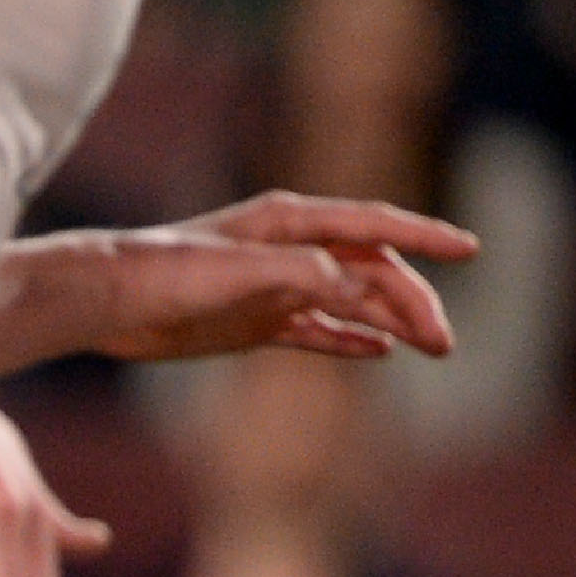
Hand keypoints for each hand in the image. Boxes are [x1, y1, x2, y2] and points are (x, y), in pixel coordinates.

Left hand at [0, 197, 472, 375]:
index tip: (469, 248)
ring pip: (352, 303)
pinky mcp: (254, 323)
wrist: (106, 300)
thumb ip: (300, 274)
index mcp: (291, 223)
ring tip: (432, 349)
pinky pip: (317, 331)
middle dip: (413, 301)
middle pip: (371, 272)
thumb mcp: (238, 270)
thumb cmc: (164, 271)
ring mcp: (274, 288)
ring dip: (392, 322)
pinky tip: (380, 353)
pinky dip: (350, 340)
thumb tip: (355, 287)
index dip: (423, 236)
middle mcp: (289, 251)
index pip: (373, 226)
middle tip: (444, 342)